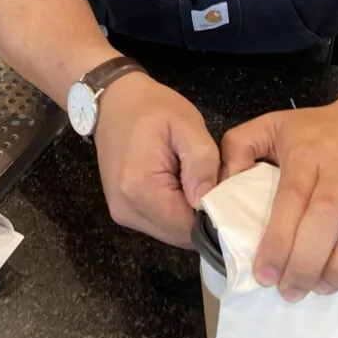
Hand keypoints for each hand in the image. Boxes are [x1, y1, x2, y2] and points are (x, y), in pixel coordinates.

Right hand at [94, 72, 218, 247]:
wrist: (113, 102)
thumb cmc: (151, 108)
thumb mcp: (187, 125)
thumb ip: (202, 164)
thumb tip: (207, 202)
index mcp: (141, 190)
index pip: (188, 228)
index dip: (212, 216)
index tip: (223, 192)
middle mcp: (127, 210)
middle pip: (179, 235)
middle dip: (200, 217)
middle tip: (210, 184)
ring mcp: (122, 213)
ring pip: (170, 232)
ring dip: (187, 215)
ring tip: (193, 182)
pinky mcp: (123, 211)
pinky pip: (159, 223)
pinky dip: (174, 211)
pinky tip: (179, 187)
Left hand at [221, 99, 337, 300]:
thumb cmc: (319, 131)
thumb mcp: (271, 125)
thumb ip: (239, 149)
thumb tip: (222, 186)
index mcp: (308, 153)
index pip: (292, 200)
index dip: (278, 241)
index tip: (264, 273)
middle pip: (327, 219)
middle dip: (305, 264)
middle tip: (288, 291)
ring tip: (319, 289)